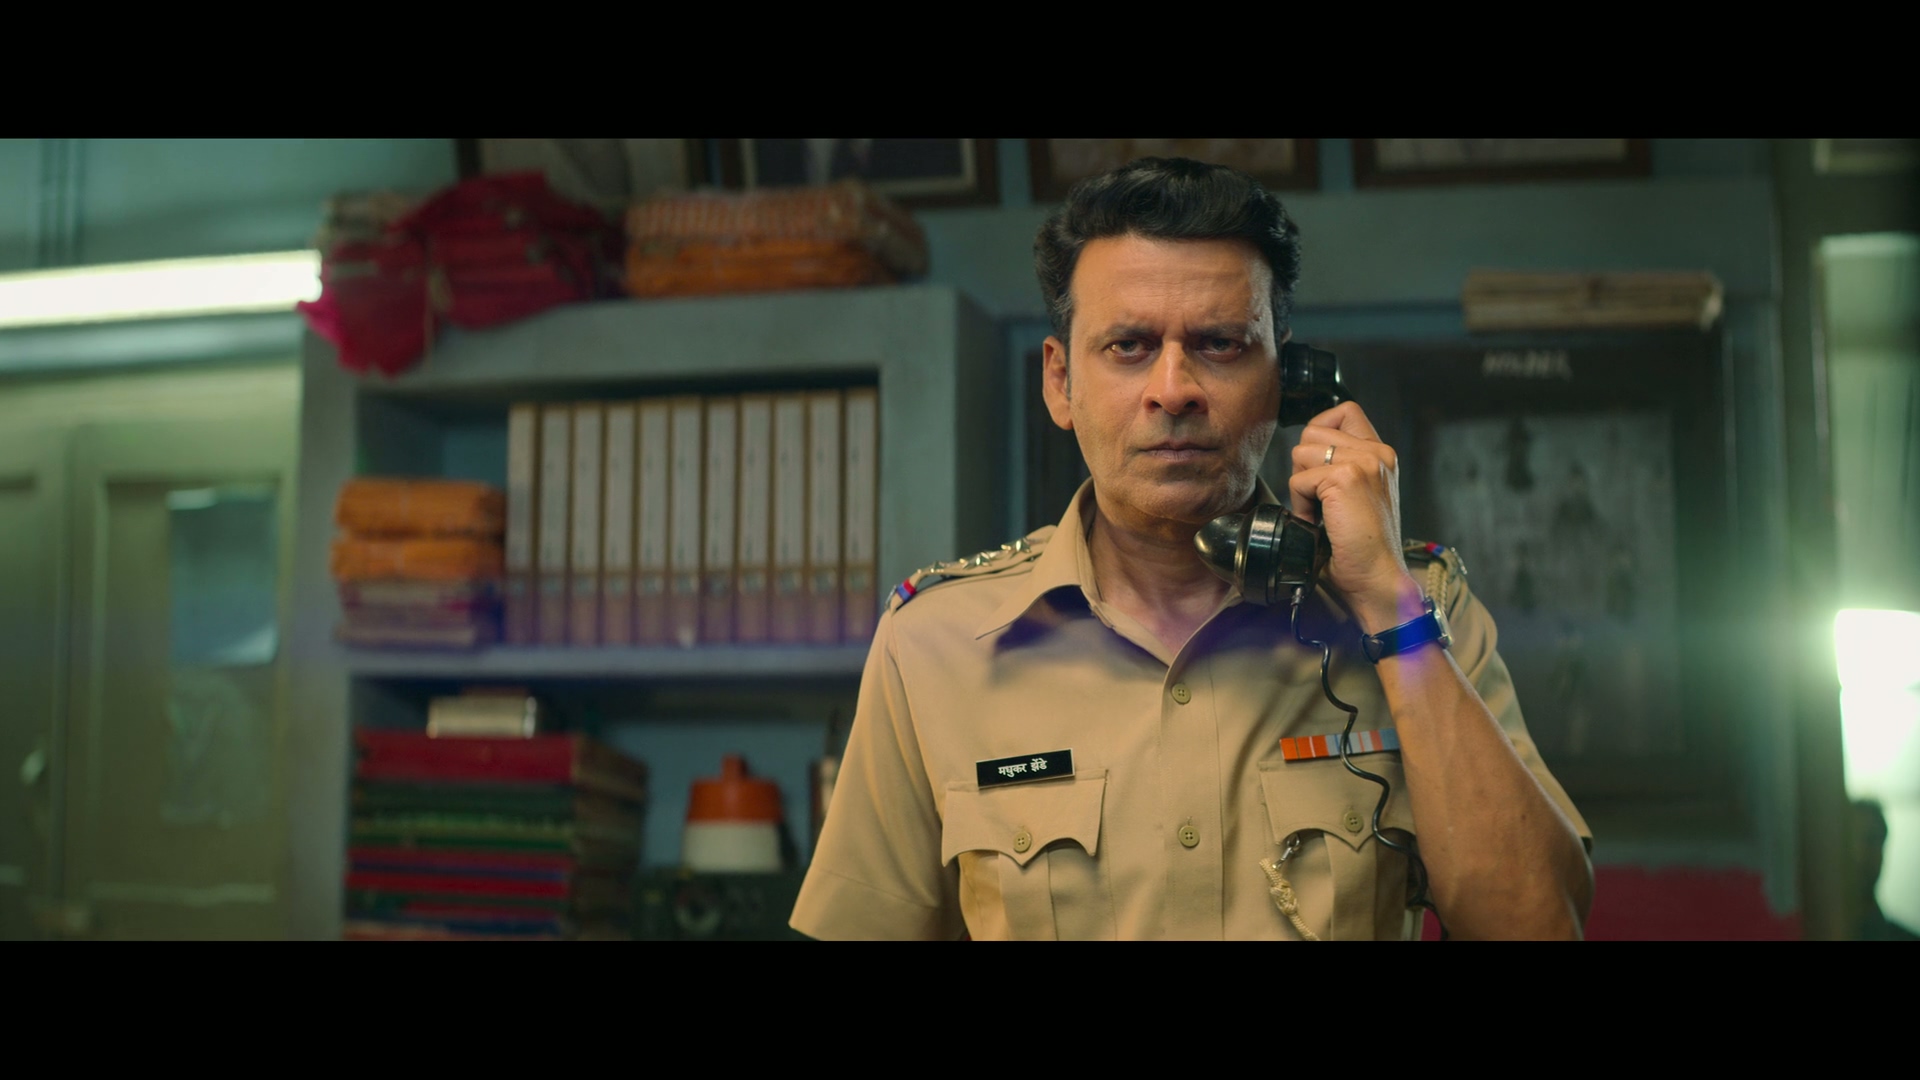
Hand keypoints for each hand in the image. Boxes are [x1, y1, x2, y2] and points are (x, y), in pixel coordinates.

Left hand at [1287, 401, 1423, 632]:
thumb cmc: (1364, 547)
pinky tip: (1319, 523)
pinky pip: (1300, 480)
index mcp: (1383, 455)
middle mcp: (1378, 453)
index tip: (1317, 467)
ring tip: (1320, 512)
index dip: (1319, 432)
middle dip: (1304, 465)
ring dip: (1301, 486)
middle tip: (1319, 499)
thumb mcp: (1359, 496)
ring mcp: (1364, 463)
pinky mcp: (1346, 479)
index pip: (1344, 411)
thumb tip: (1305, 452)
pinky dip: (1301, 504)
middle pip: (1313, 431)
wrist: (1378, 577)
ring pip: (1302, 452)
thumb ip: (1344, 467)